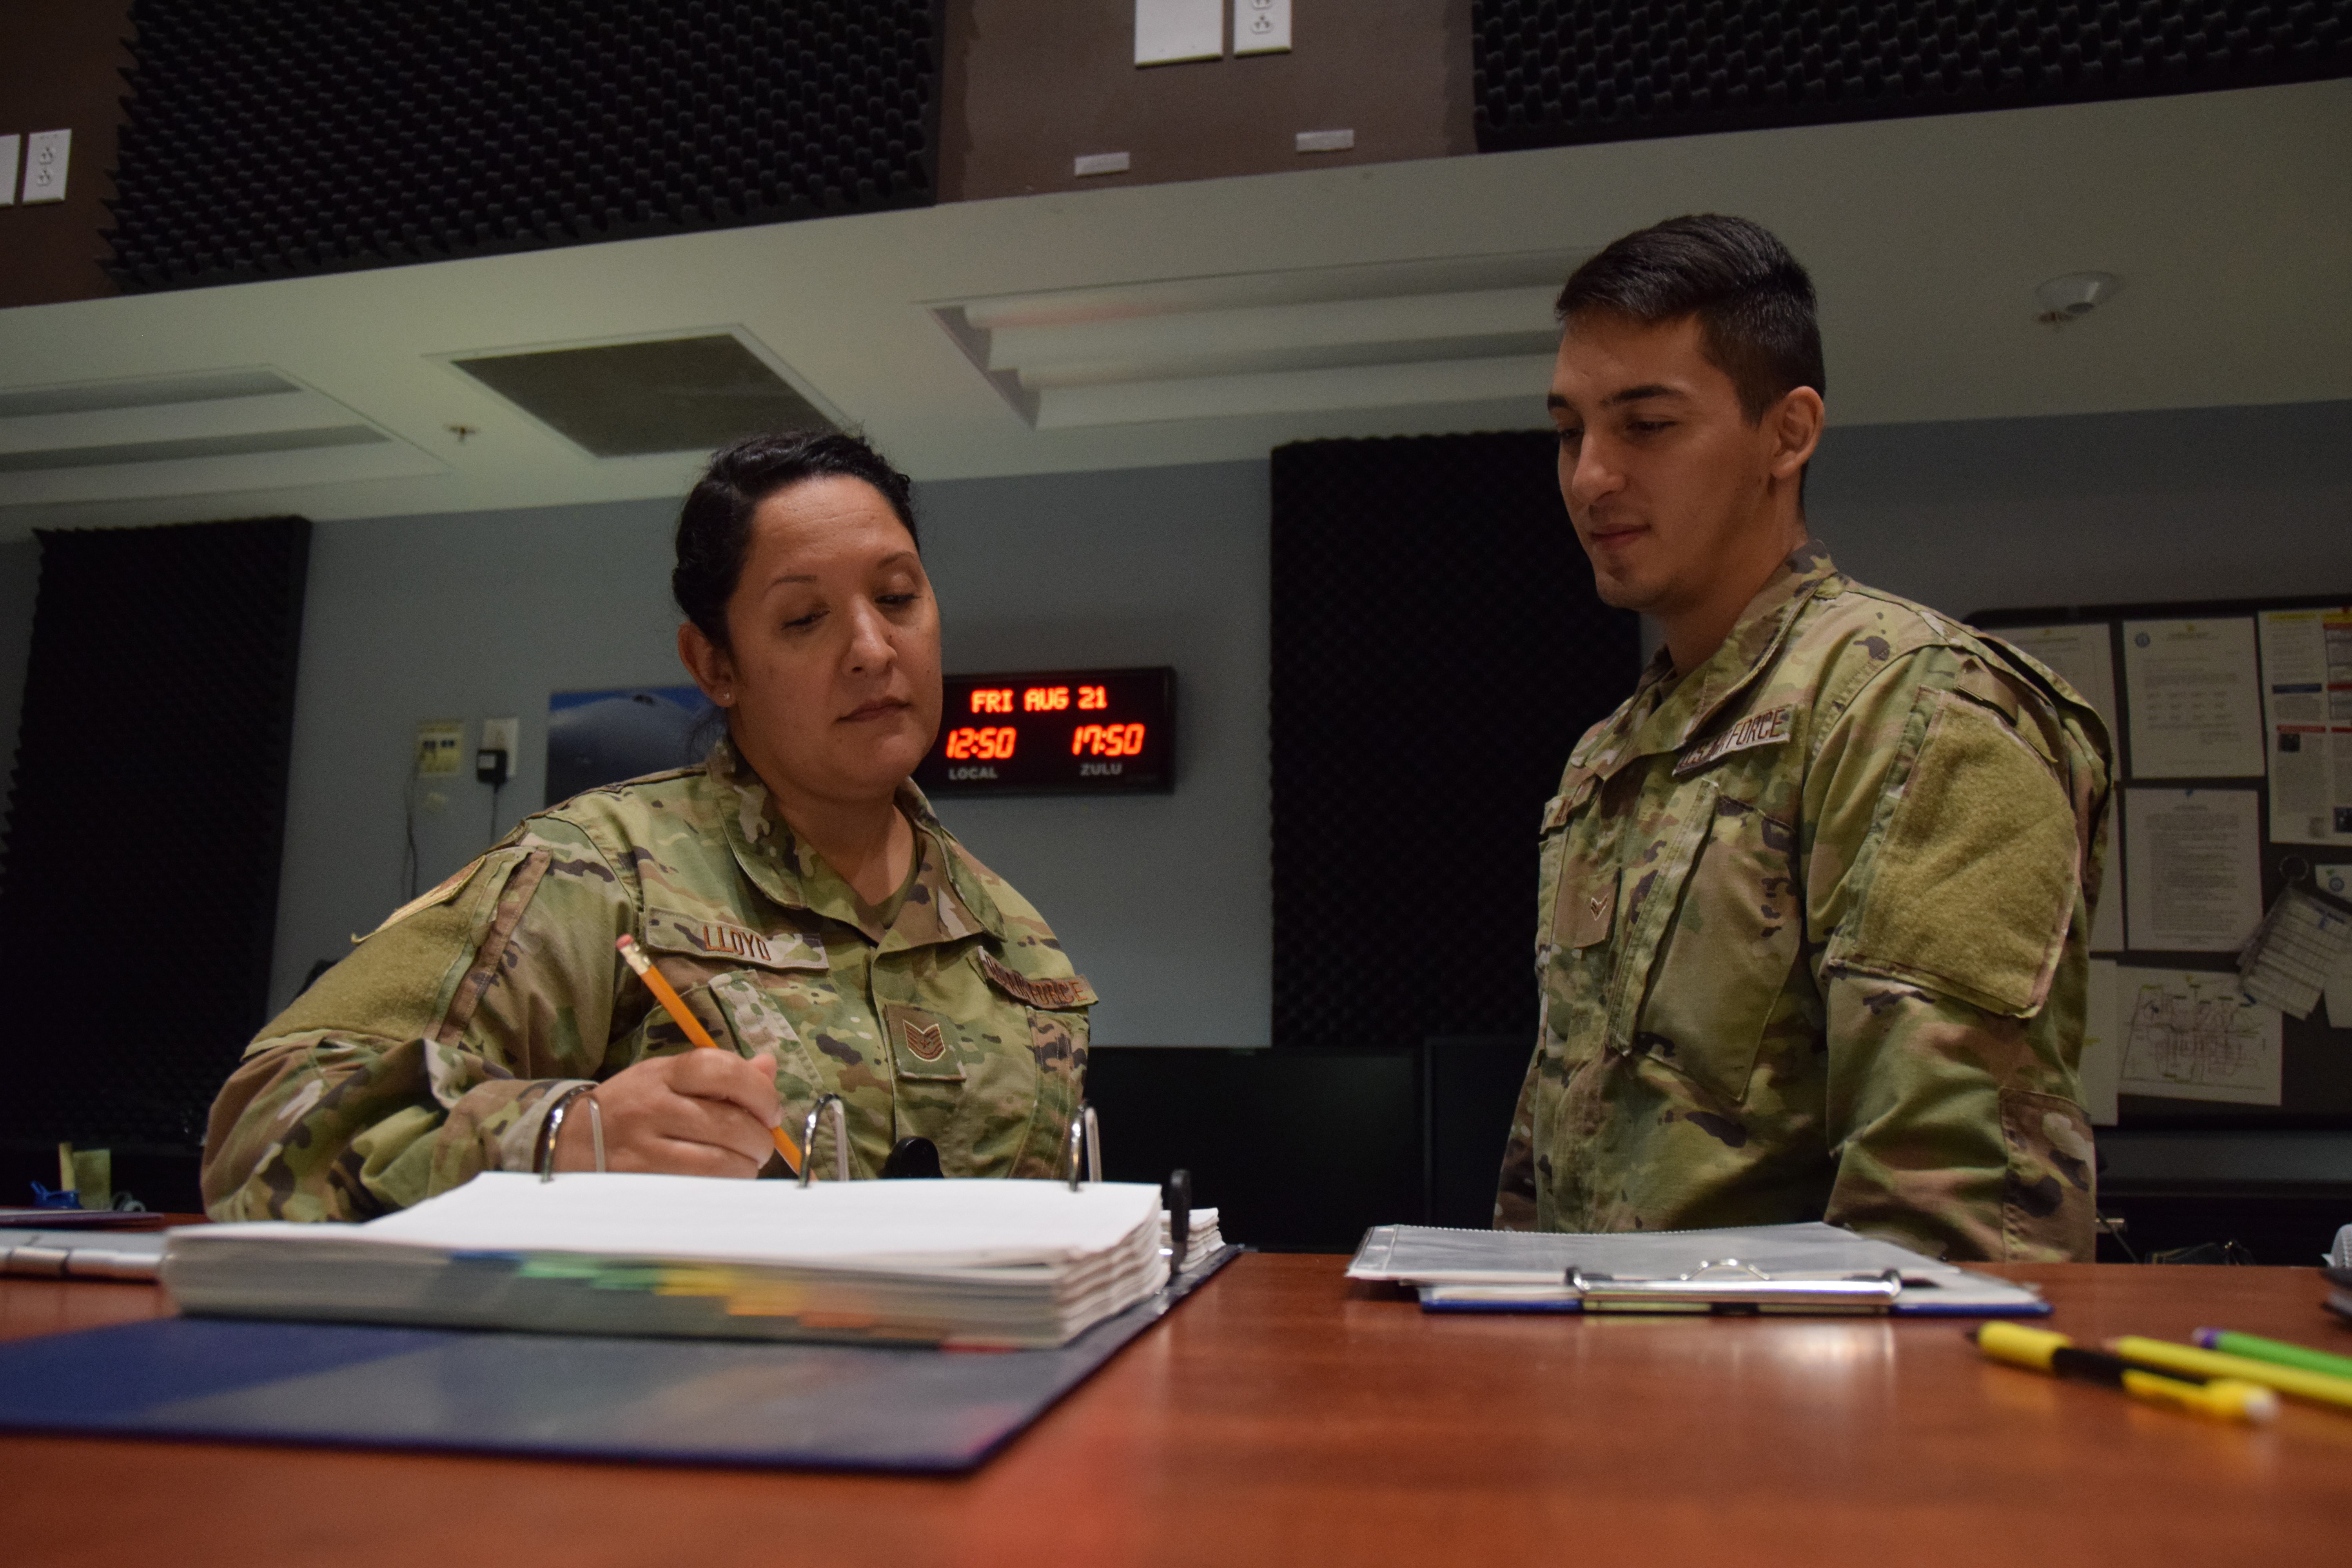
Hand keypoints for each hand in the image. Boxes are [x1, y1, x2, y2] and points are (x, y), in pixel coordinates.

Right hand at [552, 1052, 780, 1176]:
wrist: (568, 1141)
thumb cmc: (633, 1108)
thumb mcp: (668, 1079)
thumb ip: (721, 1074)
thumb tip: (769, 1066)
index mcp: (663, 1074)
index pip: (721, 1069)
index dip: (759, 1092)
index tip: (770, 1111)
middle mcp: (652, 1107)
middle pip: (729, 1123)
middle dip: (759, 1140)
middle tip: (760, 1146)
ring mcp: (644, 1149)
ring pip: (719, 1162)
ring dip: (744, 1168)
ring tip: (742, 1165)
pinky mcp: (641, 1184)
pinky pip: (698, 1190)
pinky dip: (720, 1189)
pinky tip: (720, 1184)